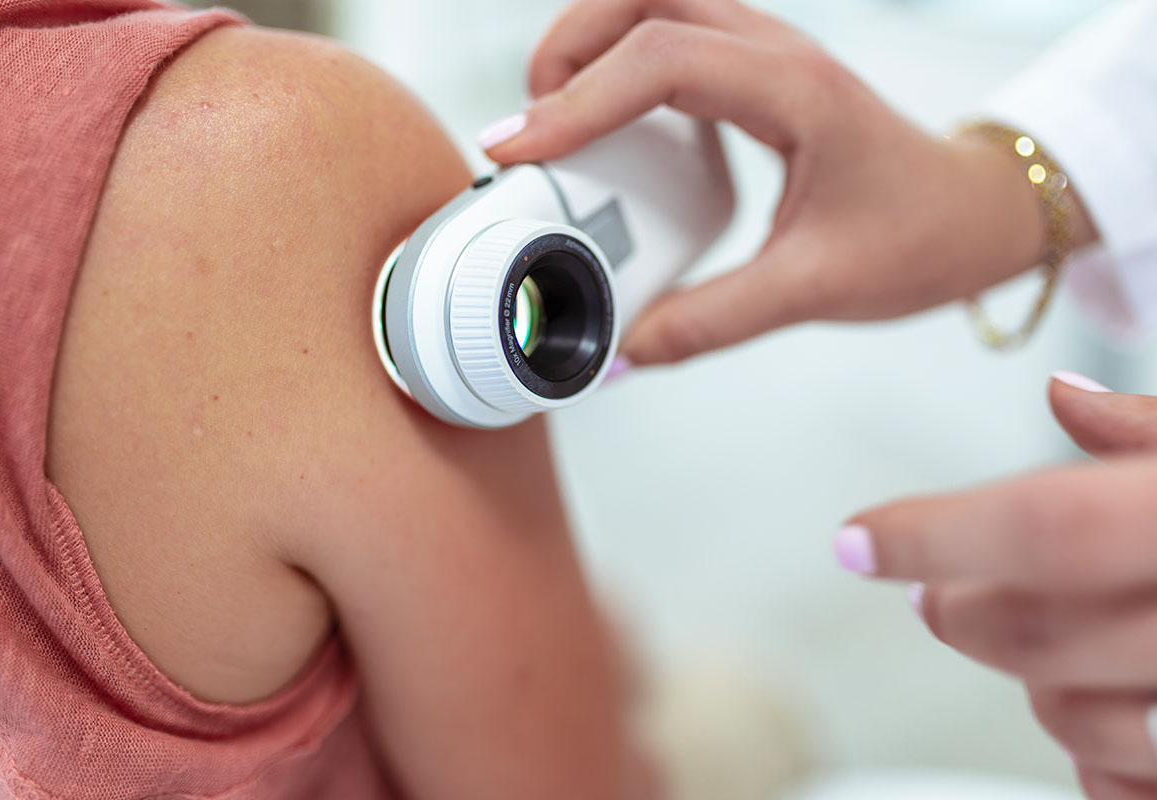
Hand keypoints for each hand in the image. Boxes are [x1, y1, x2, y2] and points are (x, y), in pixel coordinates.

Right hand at [481, 0, 1096, 365]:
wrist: (974, 212)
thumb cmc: (920, 235)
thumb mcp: (813, 289)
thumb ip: (711, 323)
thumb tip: (624, 351)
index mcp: (794, 90)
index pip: (661, 60)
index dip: (577, 101)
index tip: (519, 150)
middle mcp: (776, 52)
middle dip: (568, 49)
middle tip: (531, 127)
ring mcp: (766, 53)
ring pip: (654, 0)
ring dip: (590, 44)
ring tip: (553, 116)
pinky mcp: (757, 72)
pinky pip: (671, 34)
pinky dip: (620, 62)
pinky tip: (605, 121)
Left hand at [840, 373, 1156, 798]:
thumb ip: (1153, 431)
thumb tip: (1063, 395)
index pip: (1046, 528)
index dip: (934, 535)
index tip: (855, 541)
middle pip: (1035, 634)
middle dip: (959, 610)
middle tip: (935, 593)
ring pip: (1070, 718)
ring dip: (1033, 681)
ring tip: (1045, 639)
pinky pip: (1123, 785)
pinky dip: (1097, 758)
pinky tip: (1105, 714)